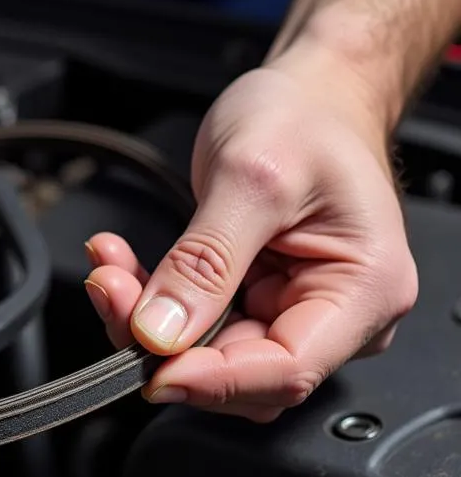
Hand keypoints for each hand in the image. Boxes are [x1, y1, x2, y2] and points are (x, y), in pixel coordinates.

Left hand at [84, 53, 418, 421]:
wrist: (306, 96)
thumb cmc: (304, 119)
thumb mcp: (250, 176)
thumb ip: (206, 260)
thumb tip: (161, 333)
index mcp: (365, 291)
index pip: (288, 370)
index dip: (214, 380)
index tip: (151, 366)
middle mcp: (335, 316)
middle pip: (241, 375)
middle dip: (167, 344)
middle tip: (112, 291)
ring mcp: (291, 314)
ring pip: (206, 359)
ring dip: (147, 325)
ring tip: (111, 270)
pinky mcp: (252, 307)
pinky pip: (193, 331)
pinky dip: (149, 306)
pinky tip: (123, 269)